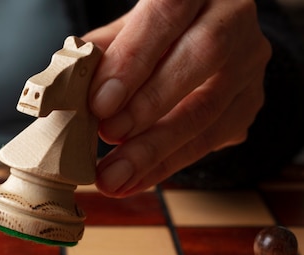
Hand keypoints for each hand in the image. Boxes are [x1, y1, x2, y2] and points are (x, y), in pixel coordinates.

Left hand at [82, 0, 270, 196]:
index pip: (167, 14)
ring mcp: (248, 64)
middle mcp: (232, 19)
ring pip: (208, 108)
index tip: (100, 102)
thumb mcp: (126, 33)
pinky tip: (131, 181)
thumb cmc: (155, 36)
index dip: (134, 58)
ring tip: (113, 176)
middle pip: (201, 57)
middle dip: (148, 104)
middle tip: (108, 136)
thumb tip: (64, 90)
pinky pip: (209, 141)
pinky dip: (164, 166)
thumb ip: (100, 54)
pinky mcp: (248, 104)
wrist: (204, 43)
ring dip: (154, 149)